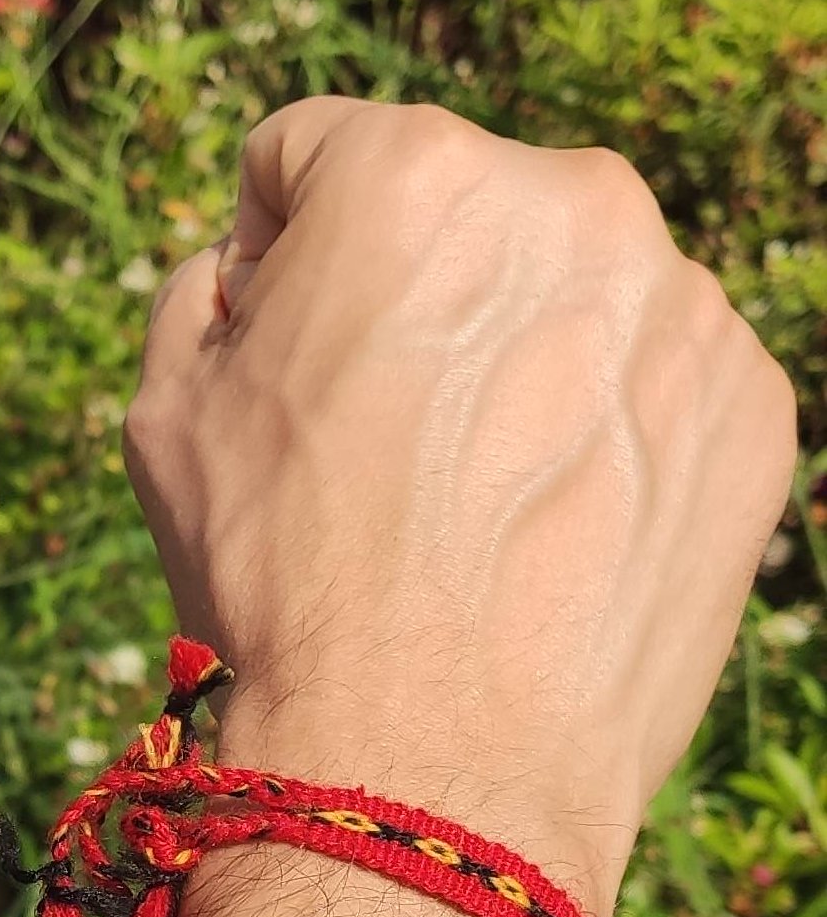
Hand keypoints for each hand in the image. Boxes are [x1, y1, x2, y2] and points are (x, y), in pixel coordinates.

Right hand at [125, 97, 796, 916]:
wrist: (432, 763)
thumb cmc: (281, 577)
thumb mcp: (165, 410)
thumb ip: (201, 289)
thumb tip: (253, 272)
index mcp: (410, 171)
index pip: (311, 153)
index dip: (270, 248)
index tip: (274, 342)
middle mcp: (571, 199)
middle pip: (457, 210)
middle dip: (408, 290)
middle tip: (375, 430)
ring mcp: (680, 301)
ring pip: (567, 290)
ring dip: (516, 353)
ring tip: (469, 496)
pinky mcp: (751, 401)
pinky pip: (653, 374)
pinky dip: (604, 426)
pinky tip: (547, 527)